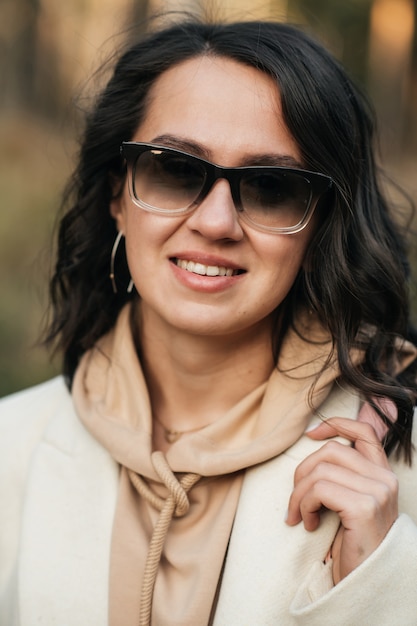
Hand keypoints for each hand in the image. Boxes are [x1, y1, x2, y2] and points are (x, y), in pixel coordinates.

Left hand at [286, 417, 398, 583]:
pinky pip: (319, 490)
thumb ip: (343, 476)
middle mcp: (385, 479)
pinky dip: (304, 506)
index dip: (336, 424)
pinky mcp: (364, 507)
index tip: (311, 434)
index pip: (365, 431)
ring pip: (320, 470)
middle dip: (302, 472)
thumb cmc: (353, 544)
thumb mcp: (351, 503)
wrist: (368, 584)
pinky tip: (308, 524)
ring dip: (299, 495)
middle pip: (331, 450)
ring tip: (299, 516)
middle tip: (295, 501)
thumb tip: (315, 445)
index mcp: (382, 474)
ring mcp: (377, 492)